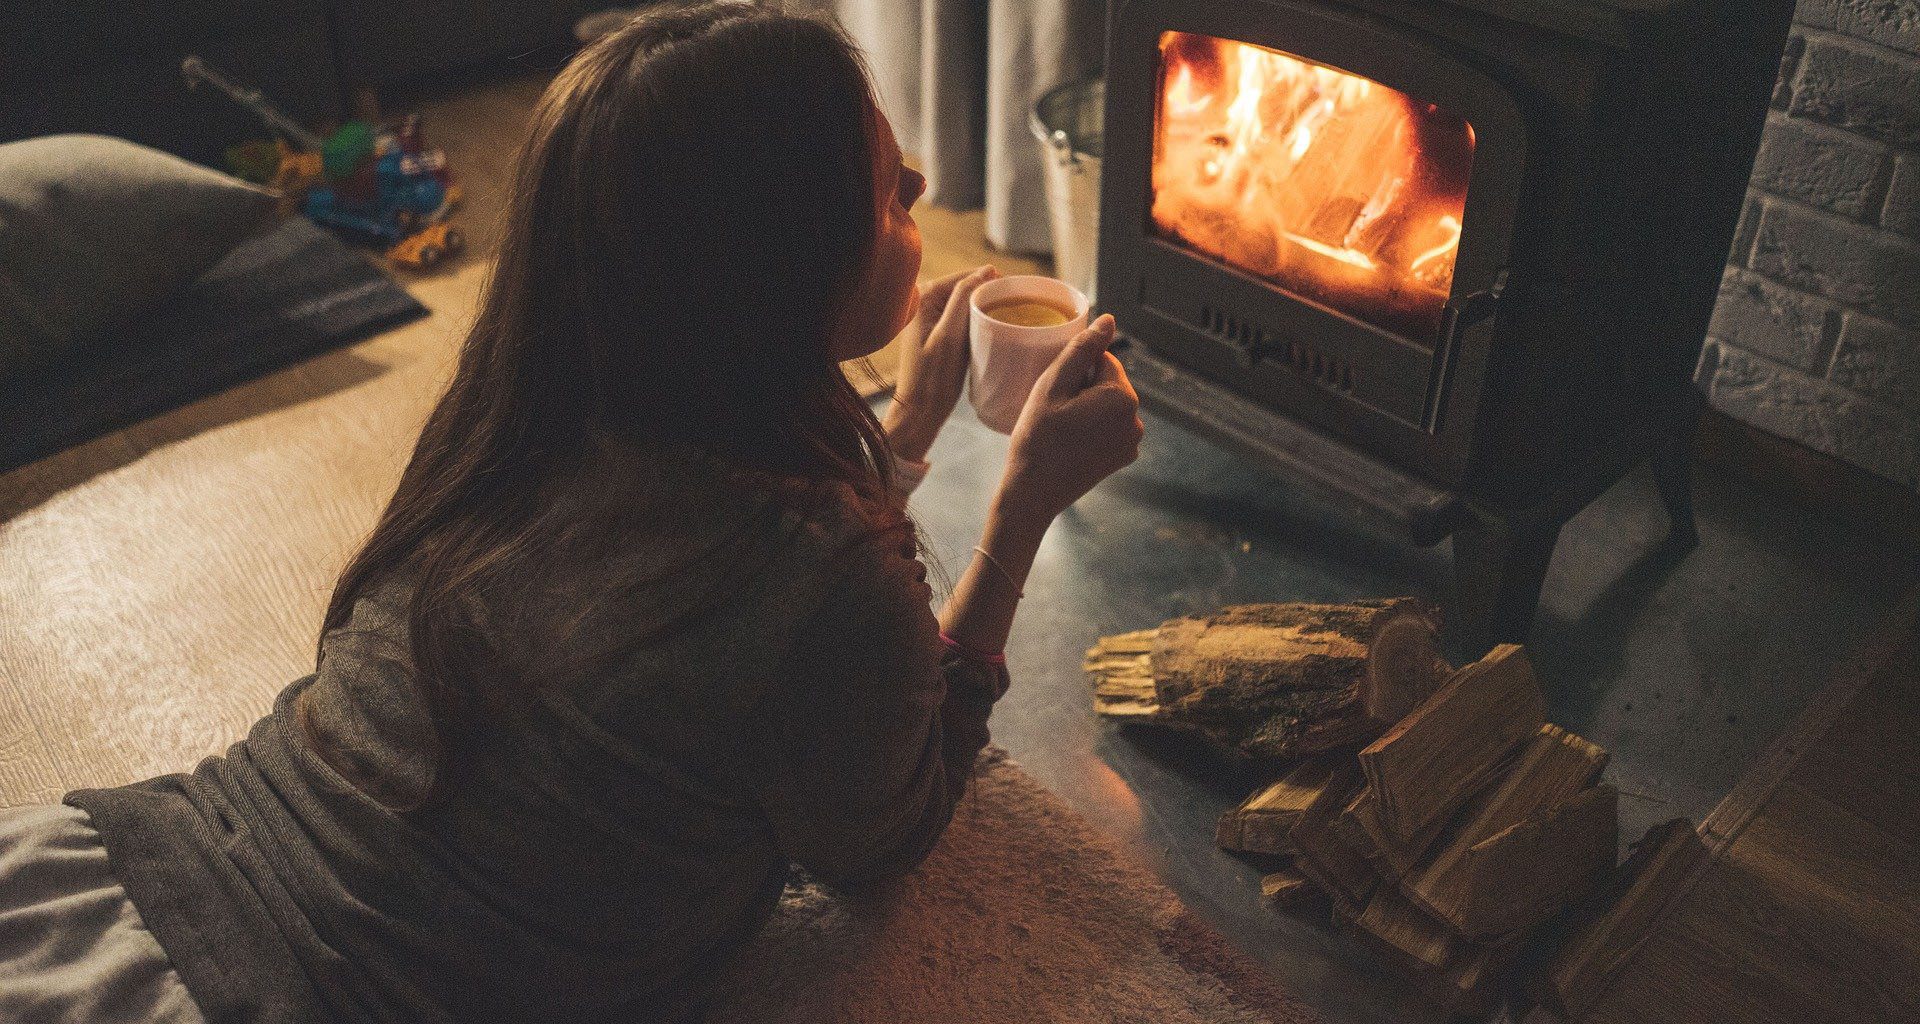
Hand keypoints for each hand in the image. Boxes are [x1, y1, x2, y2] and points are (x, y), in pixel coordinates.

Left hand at [883, 265, 998, 462]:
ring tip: (1008, 315)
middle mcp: (923, 302)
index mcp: (923, 297)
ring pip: (965, 303)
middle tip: (1016, 305)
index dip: (990, 281)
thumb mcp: (950, 335)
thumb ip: (963, 298)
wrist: (921, 411)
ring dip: (984, 308)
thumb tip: (986, 270)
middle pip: (964, 288)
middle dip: (988, 294)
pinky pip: (962, 318)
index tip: (1017, 291)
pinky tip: (992, 328)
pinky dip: (977, 320)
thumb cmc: (933, 377)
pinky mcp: (937, 333)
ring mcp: (929, 318)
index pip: (963, 277)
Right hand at [995, 314, 1142, 523]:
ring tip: (1062, 427)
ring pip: (1108, 404)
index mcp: (1122, 397)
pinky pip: (1110, 426)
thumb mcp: (1053, 386)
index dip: (1075, 371)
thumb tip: (1109, 321)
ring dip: (1088, 407)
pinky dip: (1093, 427)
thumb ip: (1082, 349)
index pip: (1102, 359)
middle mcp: (1136, 419)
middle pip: (1108, 382)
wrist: (1033, 493)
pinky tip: (1071, 441)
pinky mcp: (1124, 457)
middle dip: (1084, 388)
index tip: (1056, 393)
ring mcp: (1132, 441)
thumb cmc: (1037, 437)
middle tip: (1055, 411)